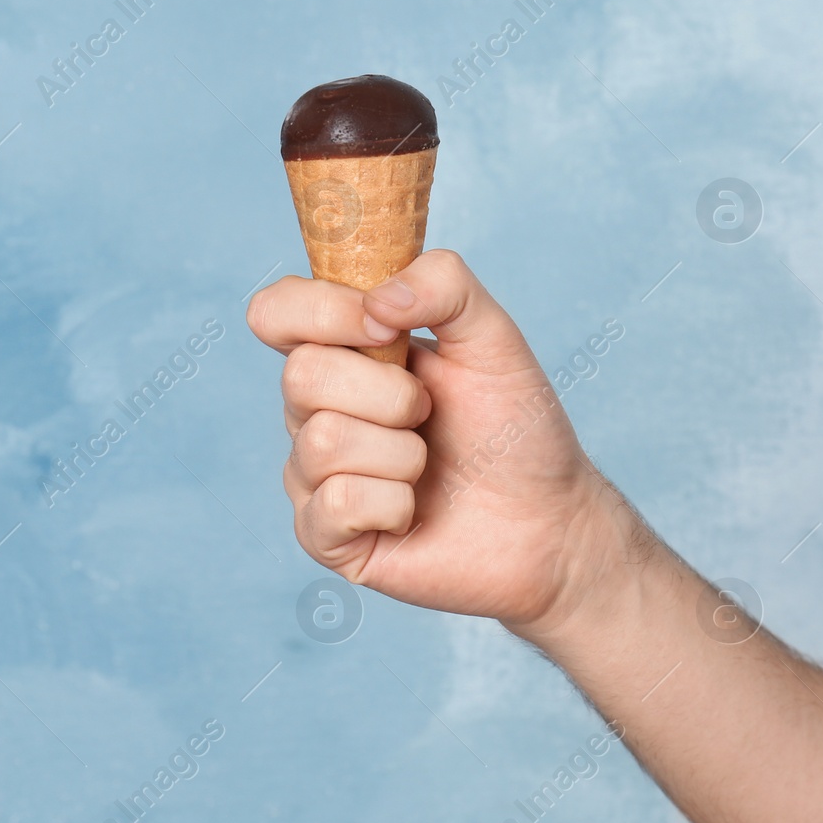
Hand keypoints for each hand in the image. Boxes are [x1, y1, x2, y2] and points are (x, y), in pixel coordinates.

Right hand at [246, 249, 628, 635]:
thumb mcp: (492, 337)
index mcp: (341, 354)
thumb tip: (378, 301)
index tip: (387, 327)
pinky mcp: (323, 537)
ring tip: (426, 467)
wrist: (547, 520)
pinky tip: (411, 513)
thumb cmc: (512, 430)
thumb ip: (444, 285)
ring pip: (322, 442)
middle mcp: (314, 412)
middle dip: (389, 395)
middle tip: (428, 414)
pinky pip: (336, 504)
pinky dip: (393, 504)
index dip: (323, 312)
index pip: (275, 312)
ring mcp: (313, 476)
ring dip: (401, 454)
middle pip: (301, 376)